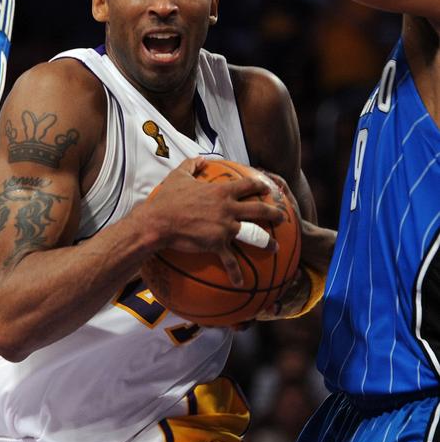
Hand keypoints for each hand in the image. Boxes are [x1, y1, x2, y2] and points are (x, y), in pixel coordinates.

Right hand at [144, 156, 283, 286]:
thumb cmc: (167, 198)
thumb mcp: (179, 176)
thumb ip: (191, 165)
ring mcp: (225, 227)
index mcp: (221, 191)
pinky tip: (241, 282)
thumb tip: (200, 159)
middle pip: (259, 209)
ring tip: (276, 247)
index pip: (248, 185)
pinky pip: (230, 260)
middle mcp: (228, 208)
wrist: (159, 221)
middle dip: (274, 213)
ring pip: (253, 234)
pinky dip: (236, 272)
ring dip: (267, 242)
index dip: (260, 185)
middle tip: (282, 216)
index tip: (268, 188)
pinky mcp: (217, 244)